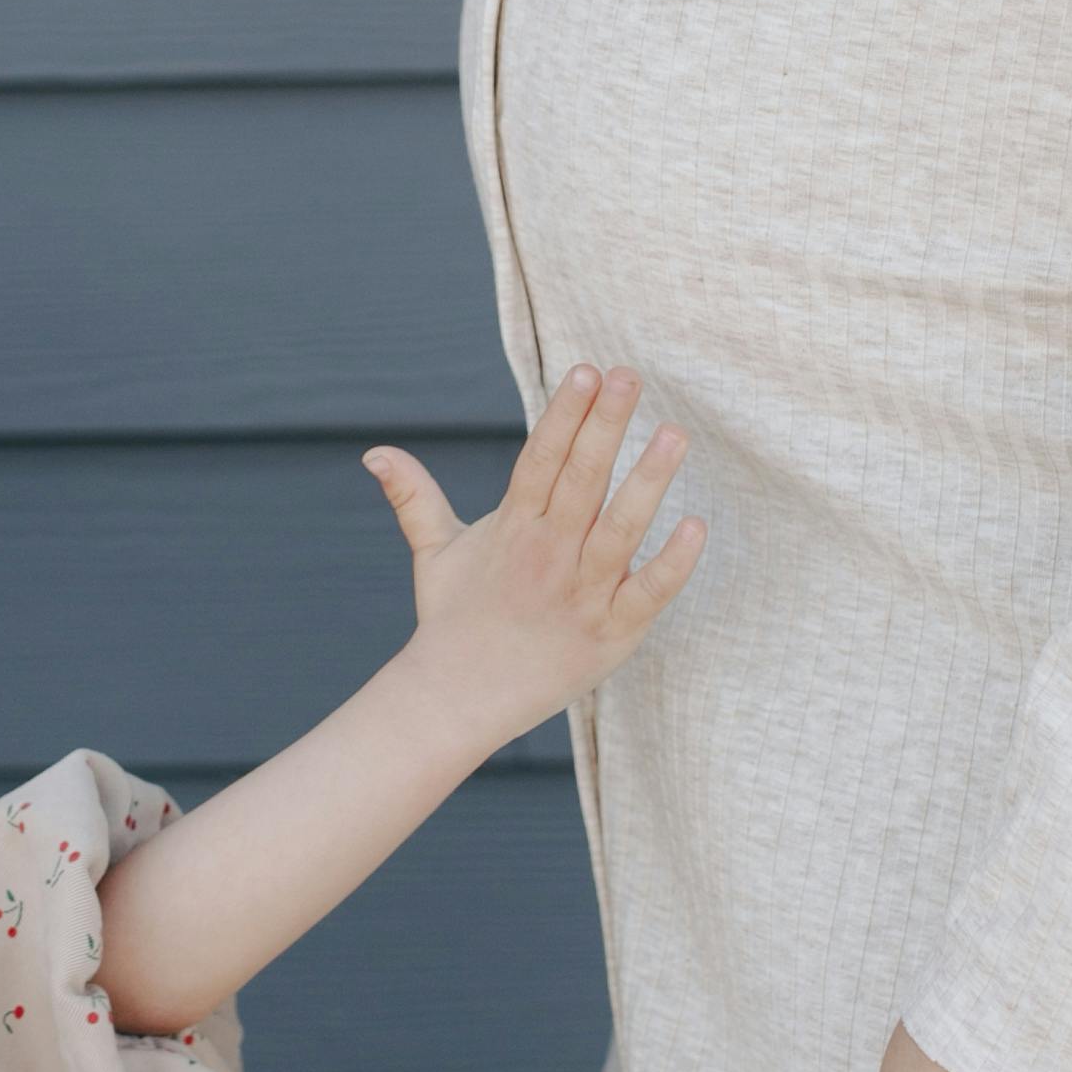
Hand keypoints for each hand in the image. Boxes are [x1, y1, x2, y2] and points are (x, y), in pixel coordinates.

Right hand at [364, 365, 704, 753]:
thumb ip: (415, 497)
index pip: (541, 459)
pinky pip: (648, 594)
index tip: (586, 371)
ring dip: (648, 482)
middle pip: (581, 481)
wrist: (457, 700)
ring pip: (620, 530)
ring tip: (673, 435)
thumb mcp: (435, 553)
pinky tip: (696, 526)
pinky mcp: (611, 634)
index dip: (564, 415)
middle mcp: (548, 555)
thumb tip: (375, 453)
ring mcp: (582, 594)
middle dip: (605, 426)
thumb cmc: (453, 621)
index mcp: (513, 529)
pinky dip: (673, 564)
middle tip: (629, 377)